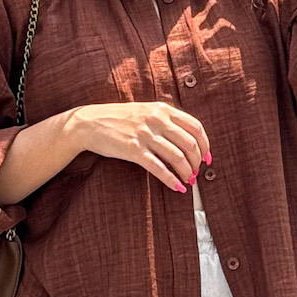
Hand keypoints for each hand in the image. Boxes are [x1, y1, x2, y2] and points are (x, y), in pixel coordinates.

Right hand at [70, 101, 210, 193]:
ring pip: (177, 157)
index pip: (195, 127)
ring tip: (188, 181)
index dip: (205, 145)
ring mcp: (145, 134)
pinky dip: (171, 180)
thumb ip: (165, 120)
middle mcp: (156, 120)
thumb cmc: (117, 119)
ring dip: (187, 172)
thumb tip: (187, 140)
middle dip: (197, 162)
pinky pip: (159, 168)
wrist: (88, 123)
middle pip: (189, 144)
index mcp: (162, 109)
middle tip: (196, 173)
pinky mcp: (133, 150)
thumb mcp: (145, 111)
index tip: (207, 158)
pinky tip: (177, 187)